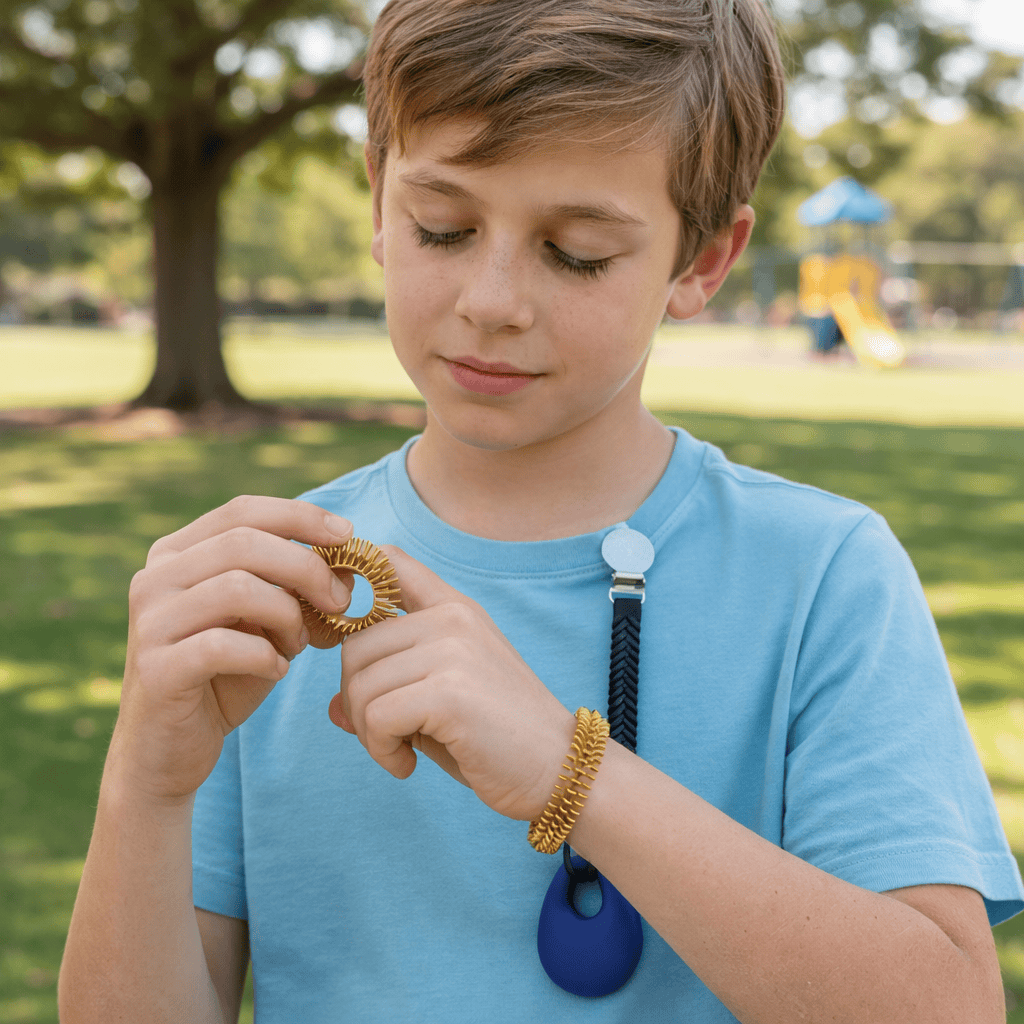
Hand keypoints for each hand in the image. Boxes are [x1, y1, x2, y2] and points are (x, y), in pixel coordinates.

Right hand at [110, 496, 354, 805]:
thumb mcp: (264, 621)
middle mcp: (154, 578)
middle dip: (306, 567)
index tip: (347, 535)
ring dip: (287, 614)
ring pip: (238, 588)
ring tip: (299, 643)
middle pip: (245, 543)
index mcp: (176, 554)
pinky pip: (225, 645)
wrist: (170, 750)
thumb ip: (292, 587)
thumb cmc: (226, 676)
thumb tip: (347, 562)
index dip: (300, 516)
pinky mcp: (156, 668)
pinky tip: (276, 670)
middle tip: (340, 600)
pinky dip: (266, 656)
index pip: (243, 511)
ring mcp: (150, 621)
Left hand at [328, 546, 578, 821]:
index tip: (345, 638)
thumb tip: (333, 707)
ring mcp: (453, 650)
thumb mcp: (440, 699)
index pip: (388, 561)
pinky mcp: (449, 692)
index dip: (348, 582)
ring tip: (399, 752)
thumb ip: (390, 689)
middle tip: (384, 736)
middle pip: (356, 644)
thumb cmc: (498, 736)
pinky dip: (381, 751)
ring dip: (368, 732)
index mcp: (454, 607)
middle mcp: (452, 618)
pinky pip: (377, 718)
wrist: (560, 768)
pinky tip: (406, 764)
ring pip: (360, 684)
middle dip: (356, 699)